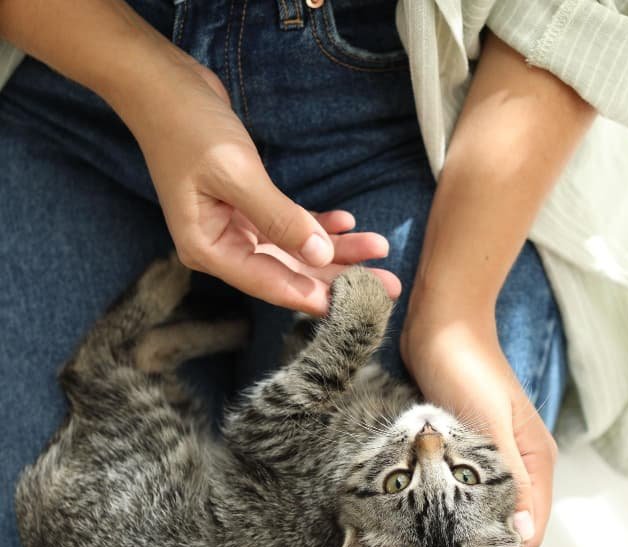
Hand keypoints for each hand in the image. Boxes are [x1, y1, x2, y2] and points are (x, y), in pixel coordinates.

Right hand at [117, 59, 399, 314]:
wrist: (162, 84)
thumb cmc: (187, 126)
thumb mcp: (236, 173)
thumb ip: (278, 217)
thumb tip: (318, 255)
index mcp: (209, 248)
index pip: (270, 282)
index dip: (315, 295)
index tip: (358, 305)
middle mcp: (222, 245)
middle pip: (289, 271)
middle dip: (339, 276)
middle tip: (388, 285)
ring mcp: (235, 226)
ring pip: (295, 249)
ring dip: (337, 249)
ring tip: (379, 249)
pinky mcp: (248, 205)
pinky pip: (289, 224)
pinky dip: (318, 224)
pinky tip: (347, 222)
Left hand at [401, 315, 556, 546]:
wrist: (442, 324)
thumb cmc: (468, 369)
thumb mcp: (490, 427)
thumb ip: (510, 480)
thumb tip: (520, 537)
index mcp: (537, 461)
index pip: (528, 531)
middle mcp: (519, 464)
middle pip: (505, 522)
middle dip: (475, 534)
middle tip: (431, 541)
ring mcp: (492, 457)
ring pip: (480, 504)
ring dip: (456, 514)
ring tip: (422, 519)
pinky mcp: (464, 447)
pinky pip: (460, 483)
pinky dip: (444, 492)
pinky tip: (419, 496)